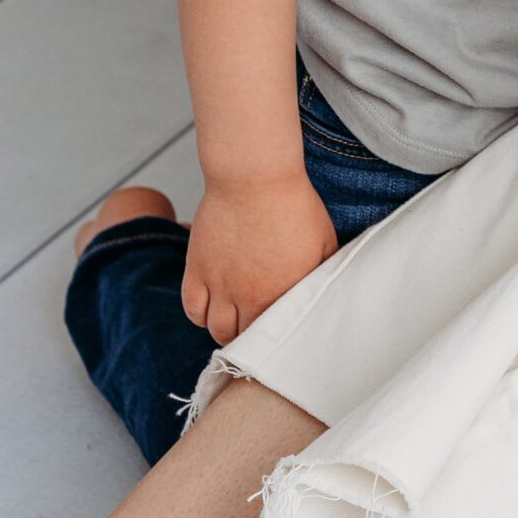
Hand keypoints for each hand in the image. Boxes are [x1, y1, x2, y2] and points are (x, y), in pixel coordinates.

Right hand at [182, 173, 338, 343]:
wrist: (255, 177)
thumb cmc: (293, 203)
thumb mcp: (324, 241)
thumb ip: (322, 273)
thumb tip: (325, 290)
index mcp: (285, 293)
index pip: (279, 337)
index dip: (279, 339)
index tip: (280, 336)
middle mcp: (251, 297)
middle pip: (245, 338)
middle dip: (251, 338)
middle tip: (256, 329)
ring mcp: (221, 286)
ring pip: (217, 329)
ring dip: (226, 330)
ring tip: (235, 320)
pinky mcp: (198, 270)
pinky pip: (192, 309)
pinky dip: (201, 314)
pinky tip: (212, 307)